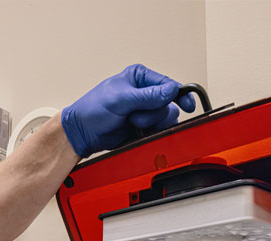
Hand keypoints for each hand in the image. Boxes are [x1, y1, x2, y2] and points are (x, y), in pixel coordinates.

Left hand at [61, 64, 195, 157]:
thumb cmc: (93, 110)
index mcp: (139, 77)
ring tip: (131, 123)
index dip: (179, 95)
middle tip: (135, 115)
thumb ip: (147, 96)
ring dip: (149, 124)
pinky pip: (157, 131)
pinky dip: (149, 133)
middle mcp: (145, 93)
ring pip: (165, 119)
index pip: (168, 84)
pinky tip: (135, 131)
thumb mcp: (120, 99)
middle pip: (168, 105)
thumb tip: (170, 91)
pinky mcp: (143, 126)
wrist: (83, 133)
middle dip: (153, 114)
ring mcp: (144, 111)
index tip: (186, 104)